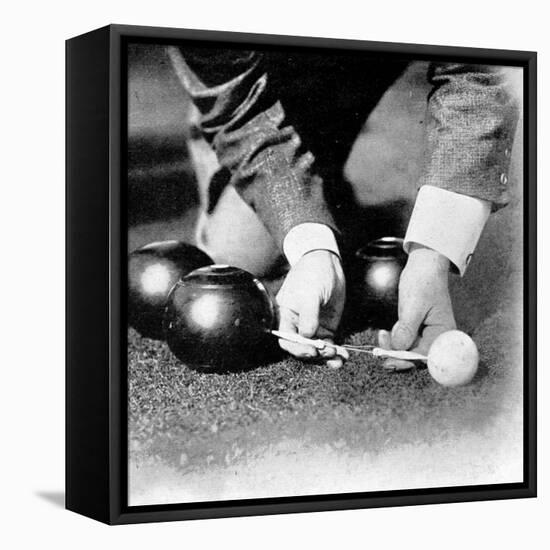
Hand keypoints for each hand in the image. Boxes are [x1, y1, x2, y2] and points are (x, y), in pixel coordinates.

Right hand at [276, 250, 345, 367]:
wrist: (327, 264)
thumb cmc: (311, 275)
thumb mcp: (309, 294)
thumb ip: (308, 316)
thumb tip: (307, 336)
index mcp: (285, 317)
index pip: (287, 339)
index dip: (297, 348)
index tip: (311, 351)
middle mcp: (297, 326)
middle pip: (302, 348)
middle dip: (315, 354)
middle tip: (329, 353)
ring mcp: (312, 328)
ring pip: (317, 349)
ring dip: (327, 356)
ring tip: (340, 359)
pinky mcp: (325, 328)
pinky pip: (329, 344)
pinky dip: (336, 351)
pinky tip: (343, 355)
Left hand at [379, 243, 455, 370]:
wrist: (423, 266)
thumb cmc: (424, 283)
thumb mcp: (414, 306)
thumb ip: (407, 329)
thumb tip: (399, 348)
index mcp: (444, 333)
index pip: (427, 356)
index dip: (408, 361)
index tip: (391, 362)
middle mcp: (437, 336)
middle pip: (417, 355)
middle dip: (397, 354)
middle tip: (379, 351)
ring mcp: (426, 333)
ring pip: (408, 348)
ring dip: (393, 346)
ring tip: (382, 335)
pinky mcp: (416, 329)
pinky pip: (404, 340)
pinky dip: (394, 339)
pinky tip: (385, 333)